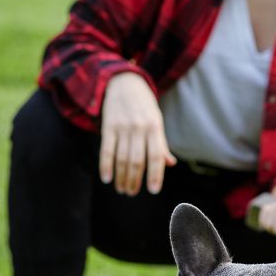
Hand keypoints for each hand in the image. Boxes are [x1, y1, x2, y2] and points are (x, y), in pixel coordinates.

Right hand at [99, 72, 176, 195]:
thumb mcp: (157, 121)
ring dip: (121, 177)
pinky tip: (107, 179)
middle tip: (132, 193)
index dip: (155, 175)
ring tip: (122, 189)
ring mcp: (122, 127)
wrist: (123, 81)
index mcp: (154, 128)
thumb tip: (169, 164)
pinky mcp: (108, 126)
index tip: (153, 191)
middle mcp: (139, 128)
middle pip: (136, 161)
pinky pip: (106, 150)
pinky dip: (106, 166)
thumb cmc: (144, 106)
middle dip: (134, 180)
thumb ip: (161, 143)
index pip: (156, 156)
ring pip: (122, 158)